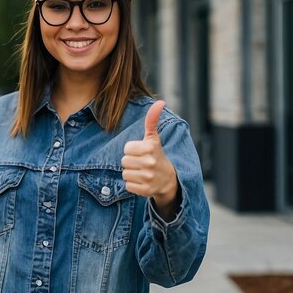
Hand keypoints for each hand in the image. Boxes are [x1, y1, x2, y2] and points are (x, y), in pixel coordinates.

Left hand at [122, 100, 179, 219]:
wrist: (169, 179)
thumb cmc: (157, 154)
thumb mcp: (154, 138)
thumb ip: (152, 120)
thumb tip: (160, 101)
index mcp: (150, 148)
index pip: (126, 149)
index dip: (132, 150)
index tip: (142, 153)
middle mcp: (150, 163)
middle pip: (124, 162)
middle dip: (131, 162)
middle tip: (142, 163)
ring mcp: (148, 178)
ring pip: (125, 174)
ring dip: (132, 173)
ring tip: (142, 172)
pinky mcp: (145, 190)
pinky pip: (128, 185)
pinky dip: (133, 184)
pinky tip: (143, 181)